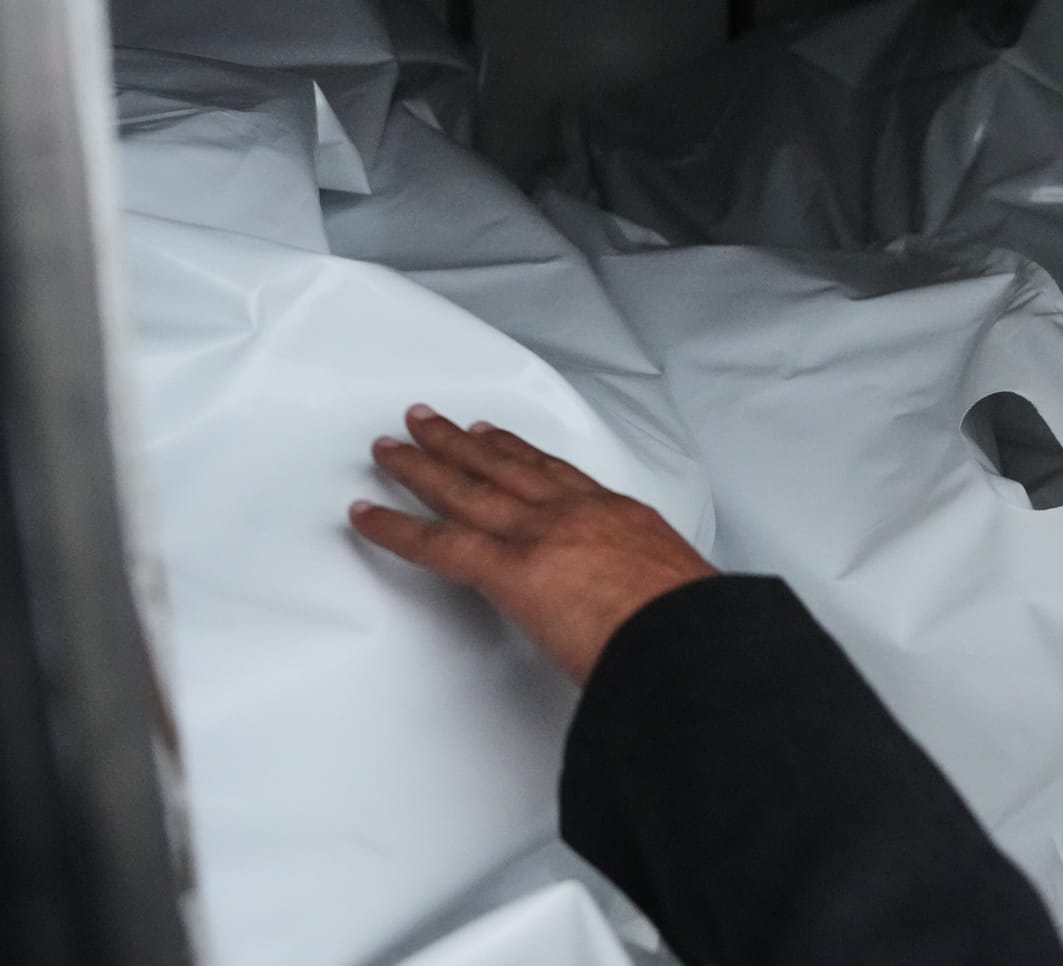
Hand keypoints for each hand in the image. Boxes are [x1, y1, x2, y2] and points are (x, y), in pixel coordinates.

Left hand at [350, 405, 717, 683]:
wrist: (692, 639)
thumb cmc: (695, 627)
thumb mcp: (680, 592)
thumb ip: (645, 591)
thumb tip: (641, 611)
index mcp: (617, 516)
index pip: (555, 474)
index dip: (517, 451)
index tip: (494, 436)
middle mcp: (572, 512)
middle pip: (501, 465)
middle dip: (459, 441)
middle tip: (428, 421)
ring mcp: (537, 536)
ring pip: (465, 488)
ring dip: (420, 464)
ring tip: (389, 448)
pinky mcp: (509, 570)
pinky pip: (436, 543)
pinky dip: (394, 526)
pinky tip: (367, 514)